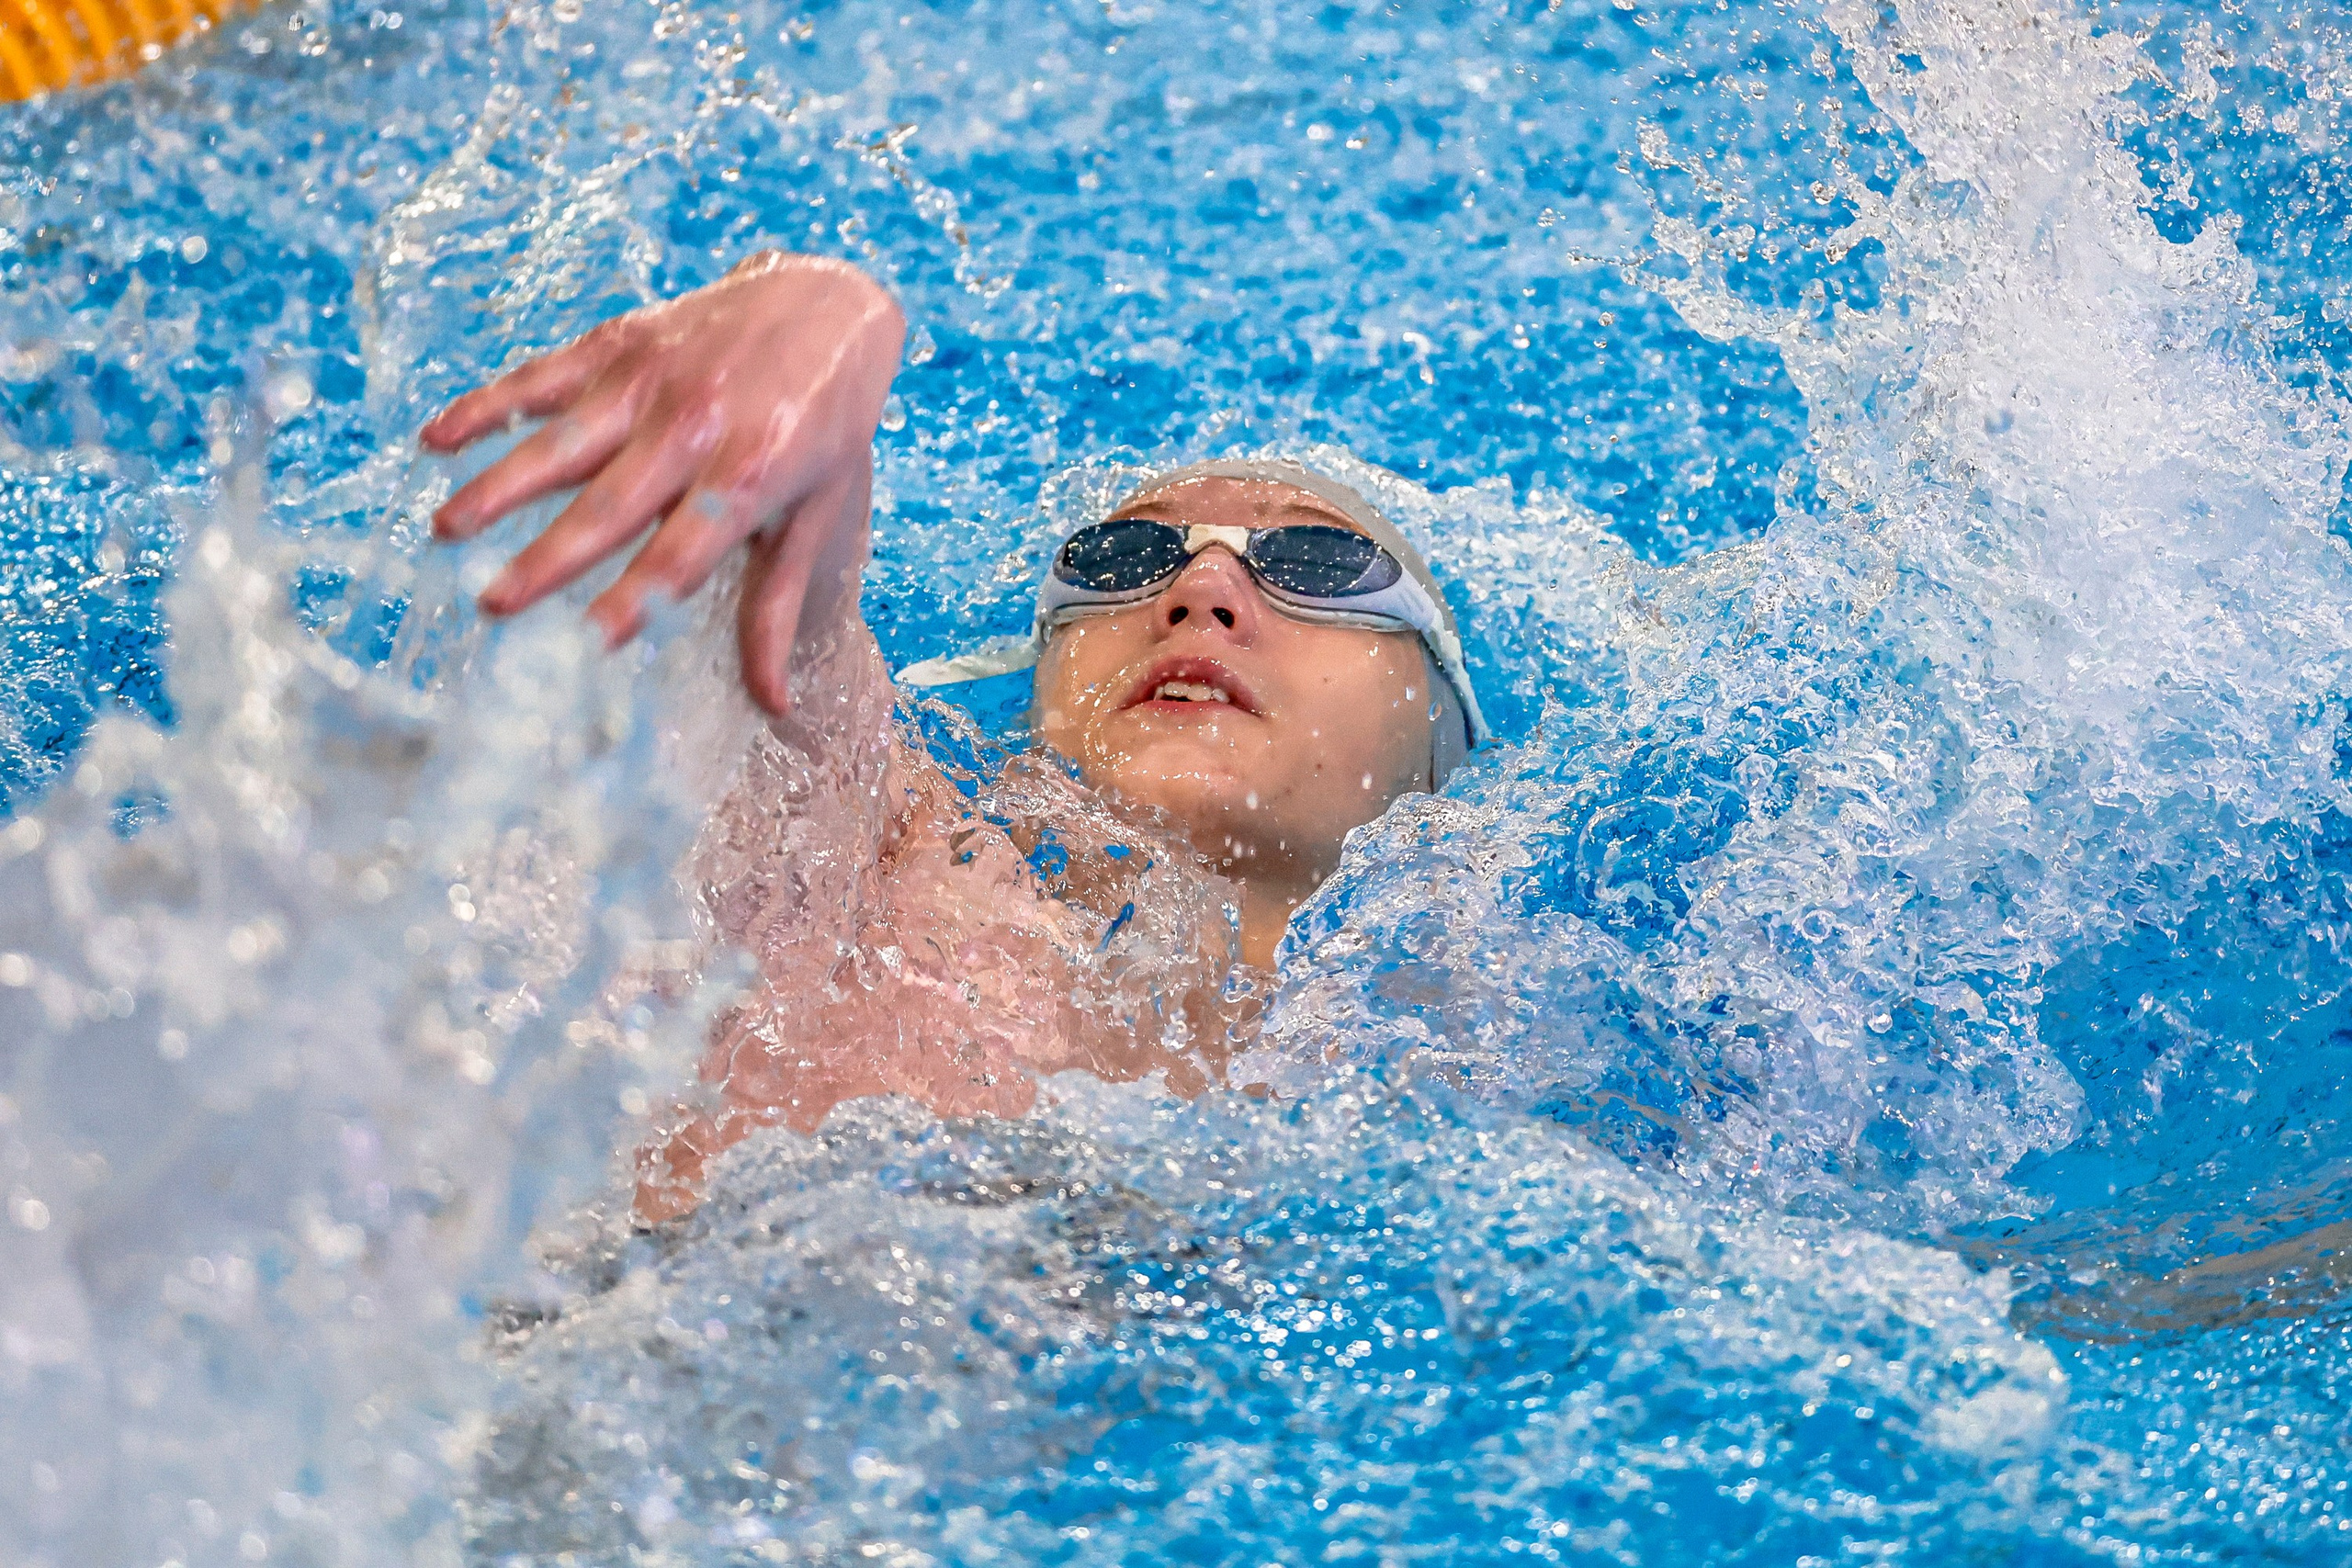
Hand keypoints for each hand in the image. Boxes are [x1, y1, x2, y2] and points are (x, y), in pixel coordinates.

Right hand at [420, 252, 906, 712]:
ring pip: (564, 441)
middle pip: (612, 505)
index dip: (638, 596)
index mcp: (752, 474)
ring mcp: (652, 379)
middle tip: (492, 605)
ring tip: (446, 529)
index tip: (590, 642)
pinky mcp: (620, 342)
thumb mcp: (817, 513)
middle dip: (550, 558)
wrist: (830, 303)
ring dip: (500, 485)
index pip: (684, 551)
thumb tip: (774, 706)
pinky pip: (544, 376)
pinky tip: (438, 438)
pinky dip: (490, 404)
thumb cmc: (827, 425)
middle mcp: (697, 426)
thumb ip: (778, 606)